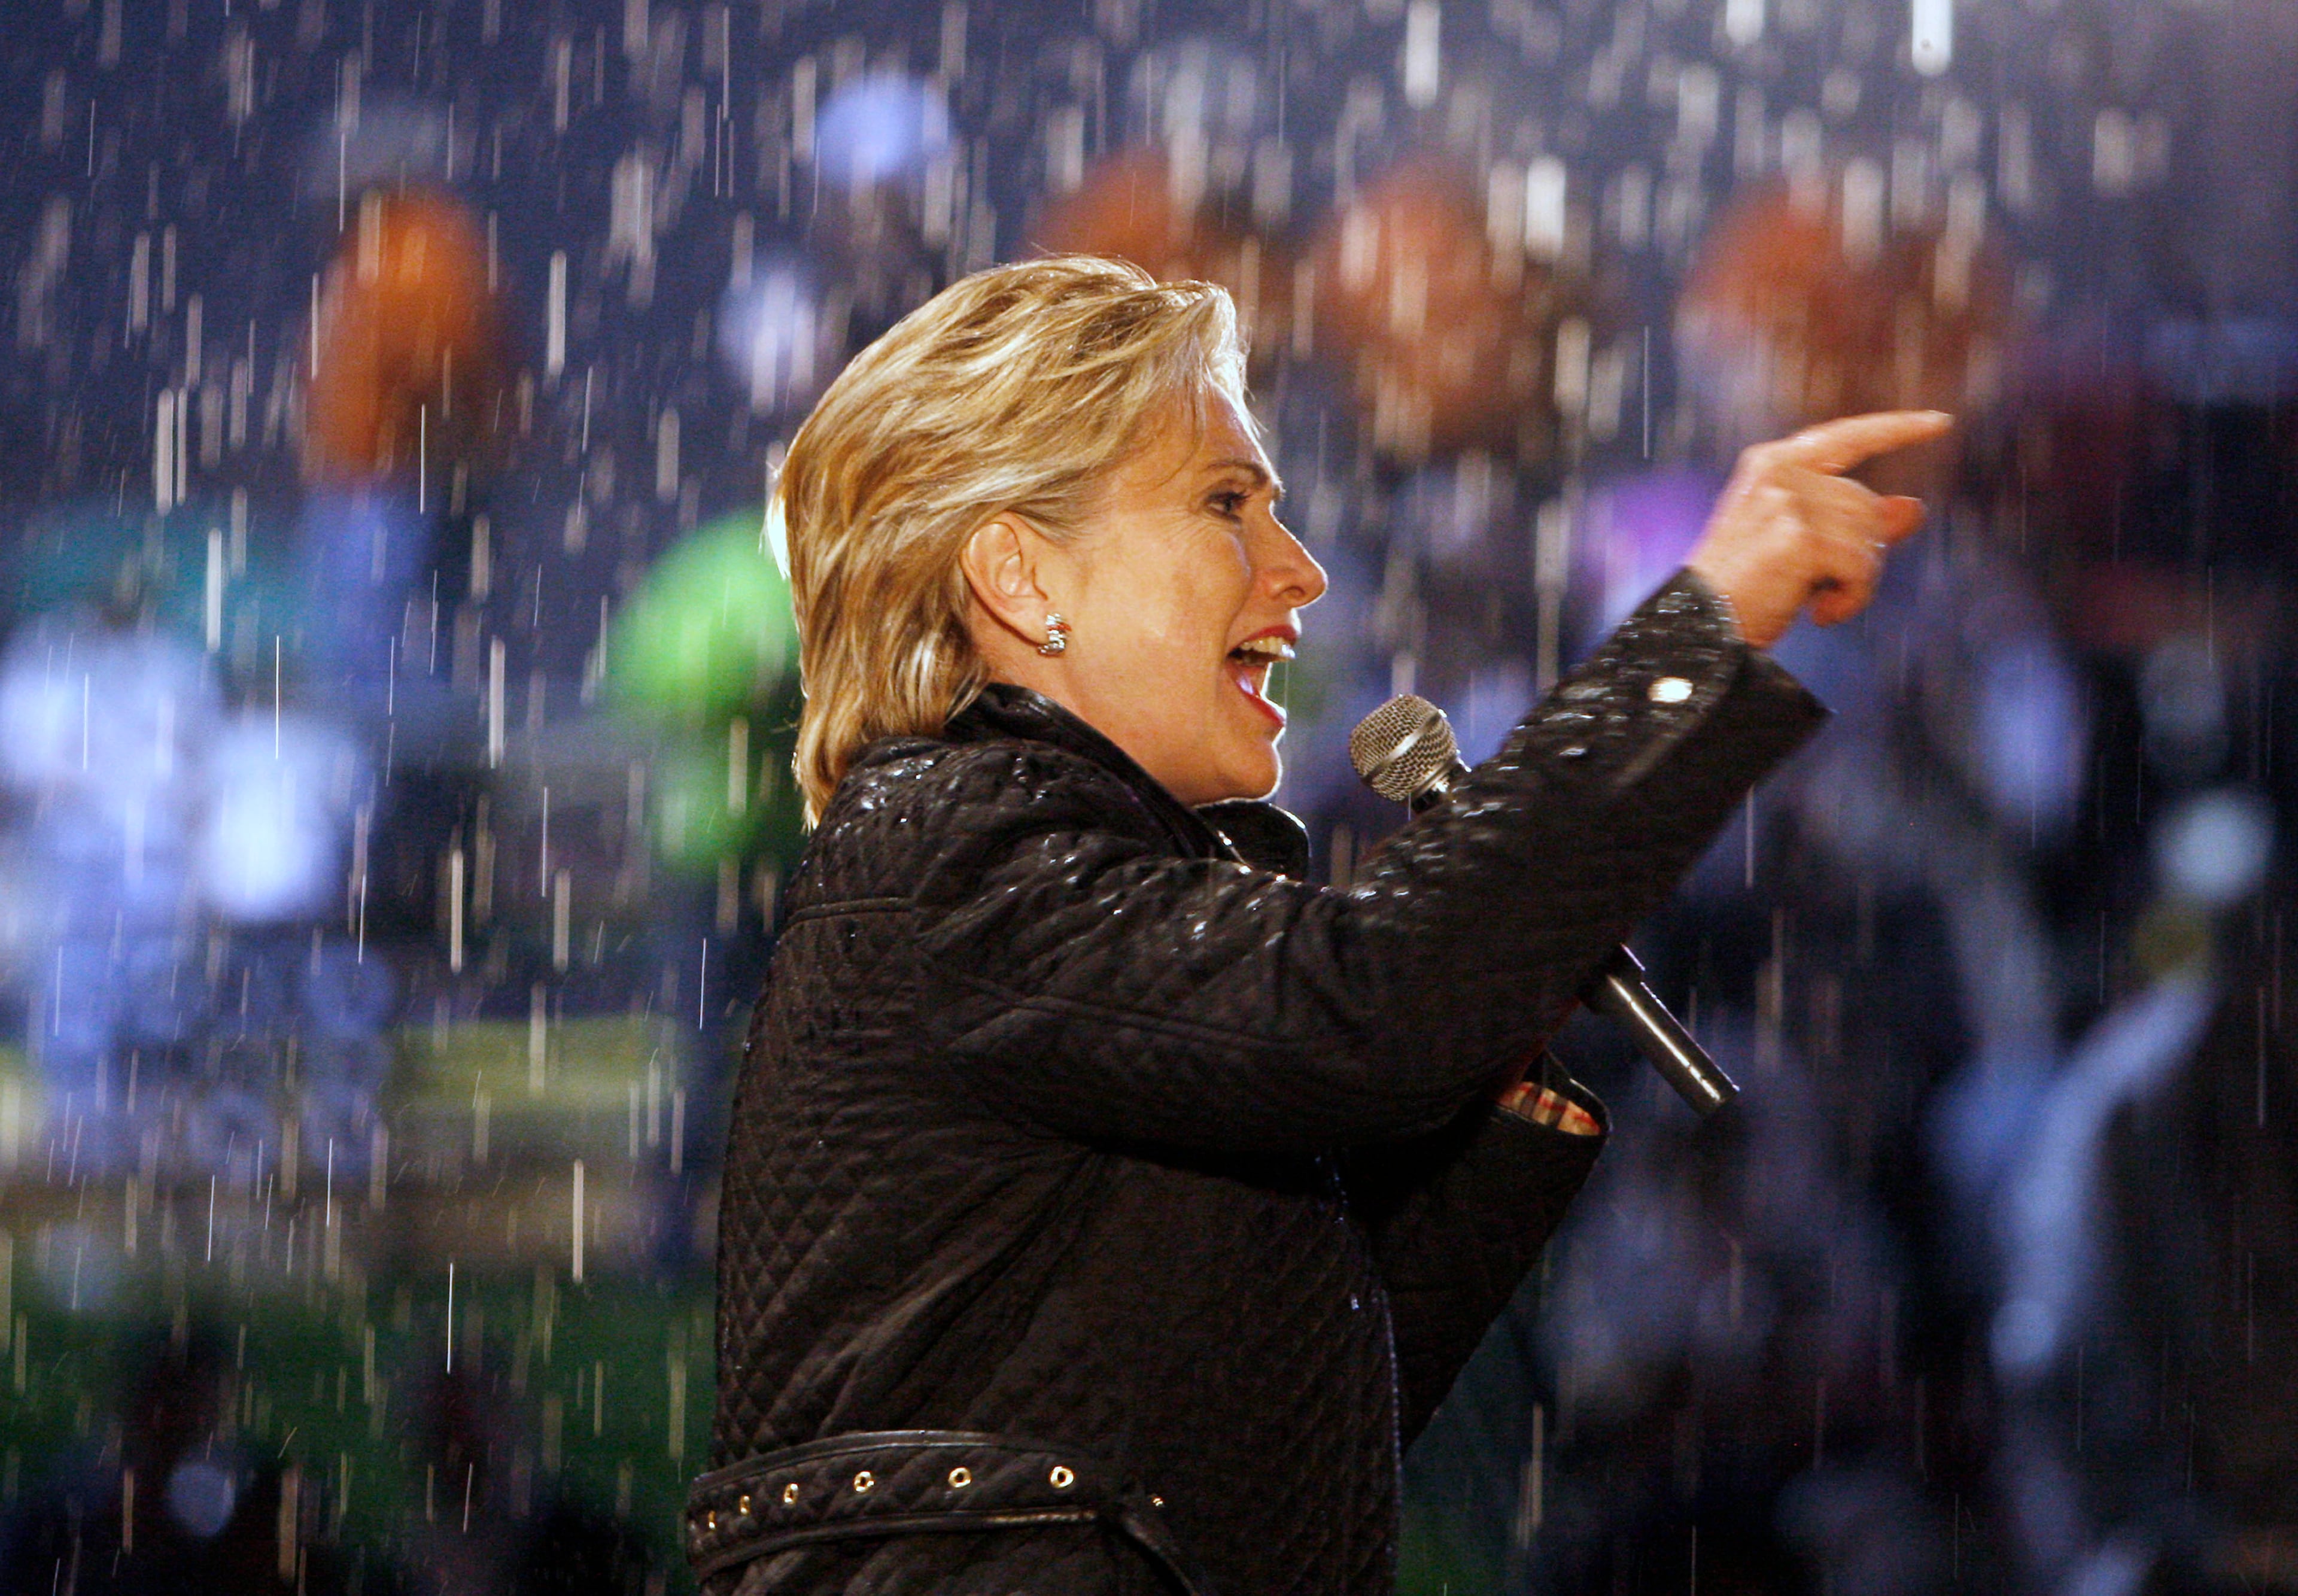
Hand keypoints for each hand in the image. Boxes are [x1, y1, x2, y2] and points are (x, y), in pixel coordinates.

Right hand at [1684, 410, 1954, 648]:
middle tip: (1824, 588)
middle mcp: (1778, 472)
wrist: (1698, 629)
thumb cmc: (1744, 591)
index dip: (1896, 430)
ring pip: (1869, 536)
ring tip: (1816, 602)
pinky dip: (1852, 598)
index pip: (1847, 437)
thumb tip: (1914, 507)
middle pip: (1866, 503)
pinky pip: (1861, 566)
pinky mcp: (1798, 536)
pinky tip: (1820, 614)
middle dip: (1862, 552)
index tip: (1940, 422)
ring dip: (1857, 581)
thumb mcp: (1802, 547)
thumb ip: (1853, 522)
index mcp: (1771, 464)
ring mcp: (1786, 501)